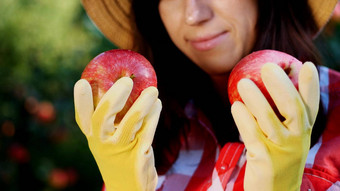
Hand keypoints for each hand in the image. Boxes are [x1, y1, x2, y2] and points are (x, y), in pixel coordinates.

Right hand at [74, 77, 161, 190]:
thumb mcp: (108, 142)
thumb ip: (111, 122)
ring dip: (143, 103)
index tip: (82, 82)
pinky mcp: (138, 155)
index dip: (81, 100)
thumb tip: (120, 88)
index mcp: (93, 138)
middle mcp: (102, 143)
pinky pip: (148, 130)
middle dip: (113, 96)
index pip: (82, 117)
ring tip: (153, 90)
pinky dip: (153, 115)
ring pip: (131, 121)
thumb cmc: (119, 158)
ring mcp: (120, 149)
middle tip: (126, 80)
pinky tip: (157, 104)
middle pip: (102, 116)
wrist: (128, 188)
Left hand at [231, 62, 318, 190]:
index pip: (311, 105)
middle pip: (292, 107)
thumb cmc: (278, 157)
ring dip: (255, 98)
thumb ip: (282, 117)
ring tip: (243, 82)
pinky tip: (235, 105)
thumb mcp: (287, 137)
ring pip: (268, 119)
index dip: (311, 85)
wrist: (274, 190)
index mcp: (304, 131)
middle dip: (281, 85)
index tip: (306, 65)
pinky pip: (251, 133)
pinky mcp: (263, 158)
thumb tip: (266, 87)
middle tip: (267, 66)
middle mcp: (297, 138)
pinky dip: (243, 118)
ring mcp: (281, 149)